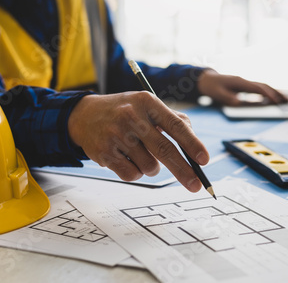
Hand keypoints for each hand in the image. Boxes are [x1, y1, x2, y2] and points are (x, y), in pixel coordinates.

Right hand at [67, 91, 209, 191]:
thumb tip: (195, 143)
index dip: (192, 144)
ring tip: (139, 153)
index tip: (204, 160)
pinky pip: (132, 175)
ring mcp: (117, 135)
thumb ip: (172, 120)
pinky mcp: (105, 153)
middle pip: (164, 150)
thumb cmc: (123, 111)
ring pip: (150, 166)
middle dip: (184, 171)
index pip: (175, 125)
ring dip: (152, 168)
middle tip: (196, 185)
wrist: (83, 115)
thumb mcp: (147, 106)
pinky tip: (126, 158)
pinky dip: (135, 172)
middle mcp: (131, 117)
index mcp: (147, 102)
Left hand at [197, 69, 287, 105]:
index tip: (276, 101)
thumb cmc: (212, 87)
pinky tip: (272, 99)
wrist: (207, 79)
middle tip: (287, 100)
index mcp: (240, 82)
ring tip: (285, 99)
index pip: (257, 88)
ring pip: (263, 86)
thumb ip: (228, 98)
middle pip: (264, 86)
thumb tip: (239, 103)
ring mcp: (245, 82)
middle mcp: (245, 81)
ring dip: (274, 92)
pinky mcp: (244, 85)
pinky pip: (259, 89)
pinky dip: (268, 93)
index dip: (268, 94)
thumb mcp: (218, 94)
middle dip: (276, 93)